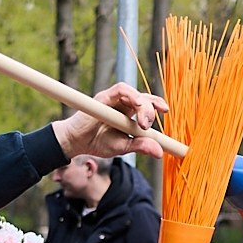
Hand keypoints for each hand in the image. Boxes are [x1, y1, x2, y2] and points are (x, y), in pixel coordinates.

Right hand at [54, 83, 168, 161]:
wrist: (76, 142)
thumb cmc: (98, 143)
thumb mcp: (123, 146)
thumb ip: (140, 146)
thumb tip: (160, 153)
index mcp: (128, 114)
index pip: (146, 105)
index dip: (157, 105)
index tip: (165, 111)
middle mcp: (122, 104)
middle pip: (142, 99)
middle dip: (150, 109)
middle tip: (147, 125)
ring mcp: (113, 100)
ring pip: (133, 93)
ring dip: (142, 104)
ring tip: (143, 120)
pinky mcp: (103, 97)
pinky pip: (120, 90)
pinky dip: (131, 94)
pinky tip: (136, 104)